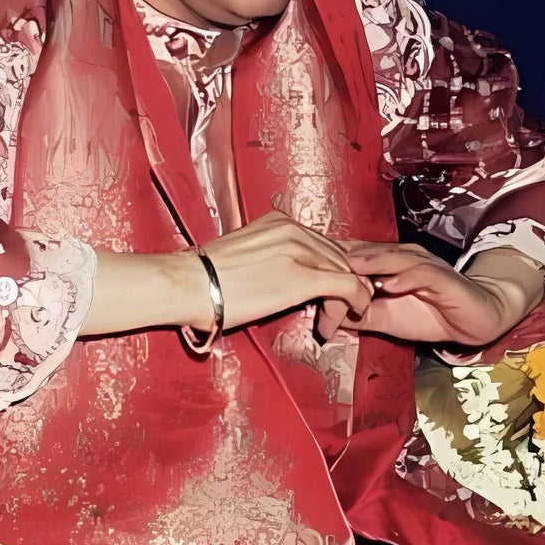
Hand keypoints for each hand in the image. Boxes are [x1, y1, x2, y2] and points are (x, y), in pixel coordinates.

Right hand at [84, 215, 371, 337]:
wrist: (188, 286)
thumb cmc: (204, 278)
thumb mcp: (243, 254)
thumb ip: (269, 256)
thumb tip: (278, 275)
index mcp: (279, 223)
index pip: (323, 242)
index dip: (334, 267)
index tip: (332, 289)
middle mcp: (293, 230)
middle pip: (338, 256)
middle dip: (344, 284)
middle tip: (335, 311)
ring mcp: (299, 252)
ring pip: (345, 270)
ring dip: (346, 298)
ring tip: (332, 321)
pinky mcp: (301, 278)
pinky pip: (346, 285)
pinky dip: (356, 299)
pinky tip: (352, 313)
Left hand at [339, 241, 543, 347]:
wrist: (474, 317)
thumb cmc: (429, 313)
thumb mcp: (384, 318)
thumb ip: (356, 316)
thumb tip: (324, 319)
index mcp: (384, 263)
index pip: (350, 256)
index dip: (329, 262)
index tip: (306, 270)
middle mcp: (400, 258)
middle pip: (366, 253)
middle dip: (342, 261)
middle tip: (319, 268)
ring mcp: (421, 265)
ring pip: (391, 258)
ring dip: (370, 263)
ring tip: (348, 268)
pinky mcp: (441, 277)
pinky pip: (421, 274)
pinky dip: (404, 278)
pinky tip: (388, 285)